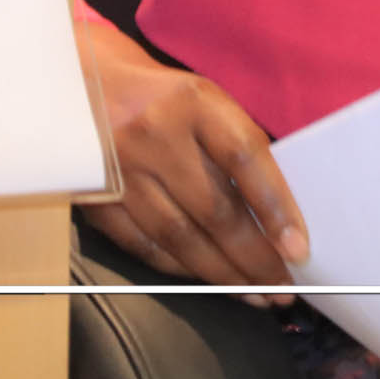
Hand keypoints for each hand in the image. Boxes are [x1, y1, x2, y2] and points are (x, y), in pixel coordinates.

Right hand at [74, 18, 310, 303]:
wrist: (82, 84)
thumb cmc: (159, 96)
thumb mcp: (203, 100)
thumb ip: (234, 145)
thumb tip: (275, 212)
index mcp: (193, 101)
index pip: (245, 157)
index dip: (276, 206)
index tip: (298, 248)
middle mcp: (156, 134)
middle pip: (214, 209)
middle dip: (254, 258)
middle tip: (282, 289)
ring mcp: (122, 170)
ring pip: (180, 237)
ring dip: (222, 274)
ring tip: (253, 294)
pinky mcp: (97, 199)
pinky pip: (144, 246)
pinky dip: (179, 268)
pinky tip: (205, 280)